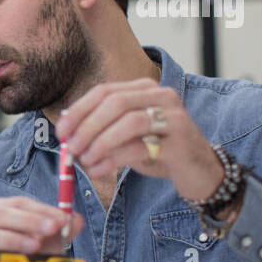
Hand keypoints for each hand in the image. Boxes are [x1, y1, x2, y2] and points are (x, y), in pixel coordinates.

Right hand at [0, 196, 84, 261]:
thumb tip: (75, 220)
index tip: (62, 220)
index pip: (18, 203)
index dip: (41, 209)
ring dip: (12, 238)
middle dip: (28, 219)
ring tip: (35, 246)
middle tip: (51, 228)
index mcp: (1, 213)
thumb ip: (61, 232)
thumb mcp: (47, 246)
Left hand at [56, 79, 222, 202]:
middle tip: (70, 149)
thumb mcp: (127, 136)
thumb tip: (66, 131)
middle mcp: (162, 97)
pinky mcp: (181, 143)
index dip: (78, 111)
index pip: (104, 91)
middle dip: (86, 127)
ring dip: (99, 143)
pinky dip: (113, 160)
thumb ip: (102, 128)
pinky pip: (140, 147)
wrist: (200, 172)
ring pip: (129, 122)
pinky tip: (99, 170)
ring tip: (84, 161)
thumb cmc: (159, 151)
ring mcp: (175, 118)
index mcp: (146, 89)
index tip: (61, 132)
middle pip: (115, 103)